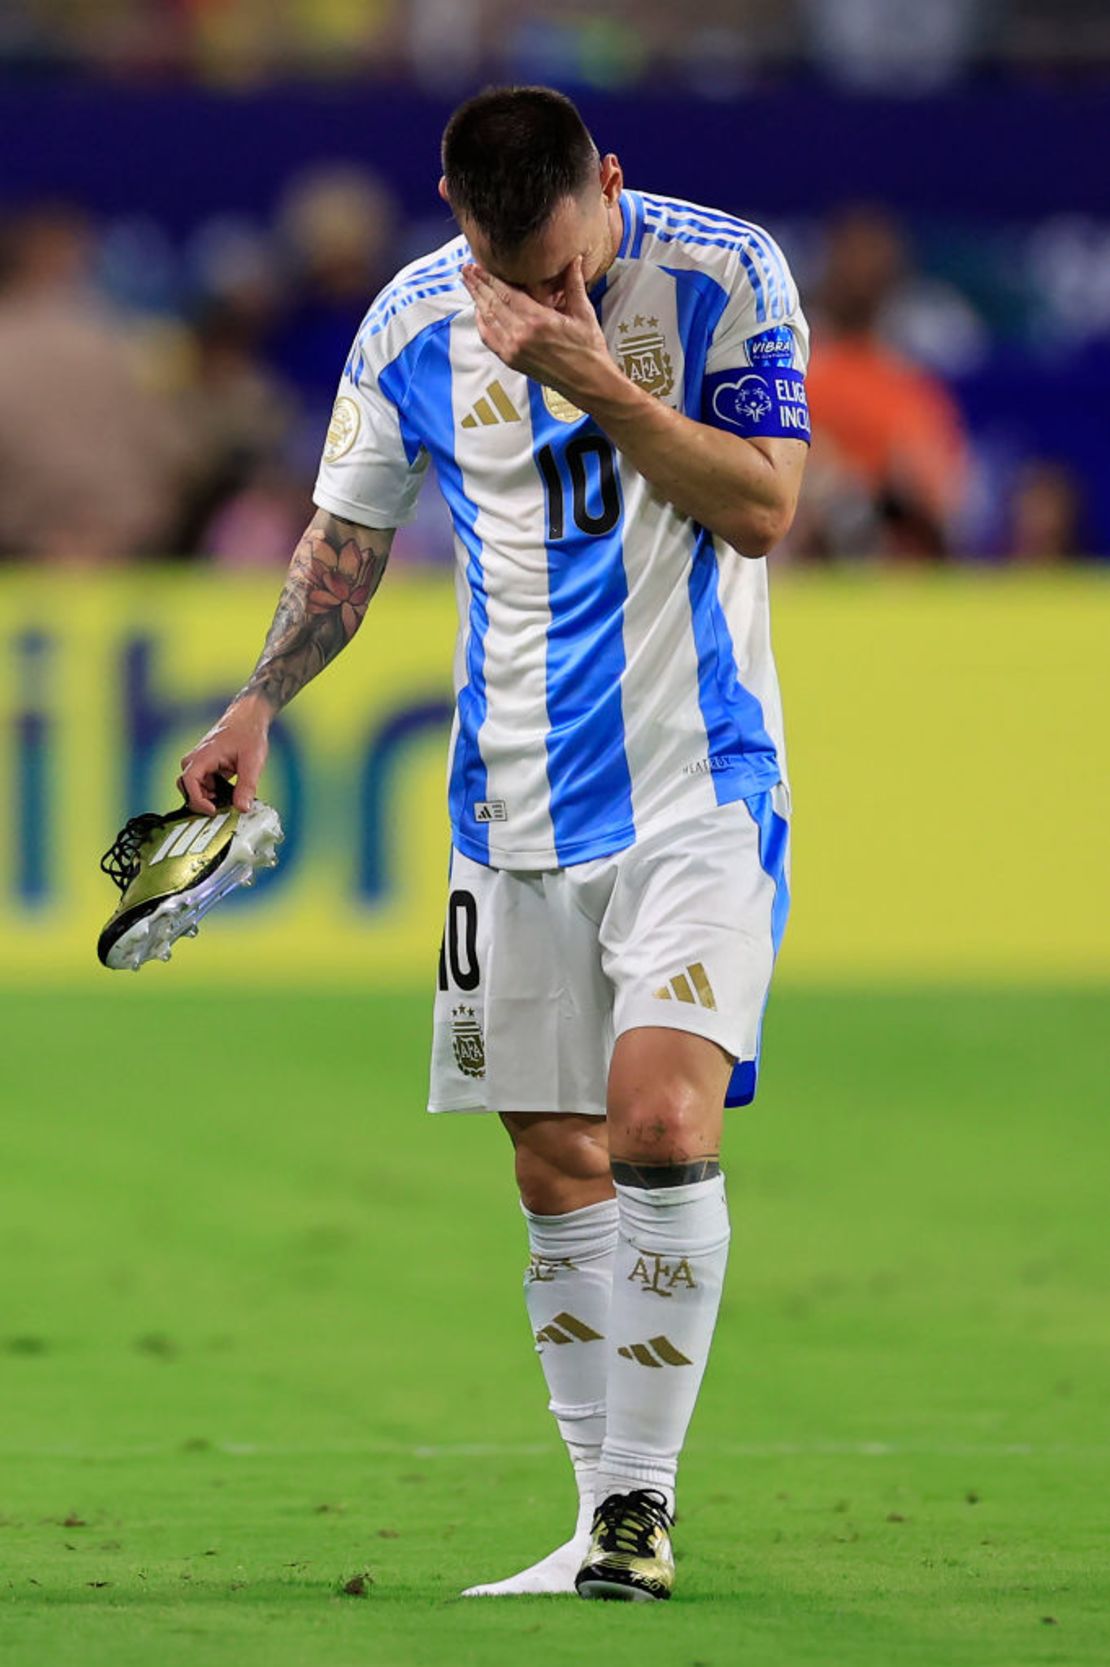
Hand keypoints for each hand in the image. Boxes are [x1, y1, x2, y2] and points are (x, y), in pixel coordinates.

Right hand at [177, 694, 271, 814]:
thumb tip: (242, 808)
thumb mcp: (252, 762)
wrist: (247, 719)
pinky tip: (229, 793)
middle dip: (203, 801)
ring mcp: (199, 764)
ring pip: (195, 789)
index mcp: (203, 756)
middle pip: (188, 789)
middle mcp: (195, 760)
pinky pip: (203, 785)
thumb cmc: (248, 734)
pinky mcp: (205, 767)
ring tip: (230, 798)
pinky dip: (214, 793)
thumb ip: (247, 786)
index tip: (212, 810)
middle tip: (223, 808)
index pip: (189, 782)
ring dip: (210, 797)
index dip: (198, 800)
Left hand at [461, 257, 617, 407]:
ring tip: (468, 284)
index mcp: (538, 320)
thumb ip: (574, 284)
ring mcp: (514, 350)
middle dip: (477, 285)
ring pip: (487, 320)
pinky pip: (489, 339)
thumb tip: (574, 258)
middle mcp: (521, 336)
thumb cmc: (588, 350)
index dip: (488, 278)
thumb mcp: (583, 313)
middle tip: (466, 270)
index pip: (505, 293)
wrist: (588, 382)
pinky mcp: (512, 361)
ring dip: (476, 301)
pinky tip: (479, 312)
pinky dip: (481, 323)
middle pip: (491, 304)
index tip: (477, 265)